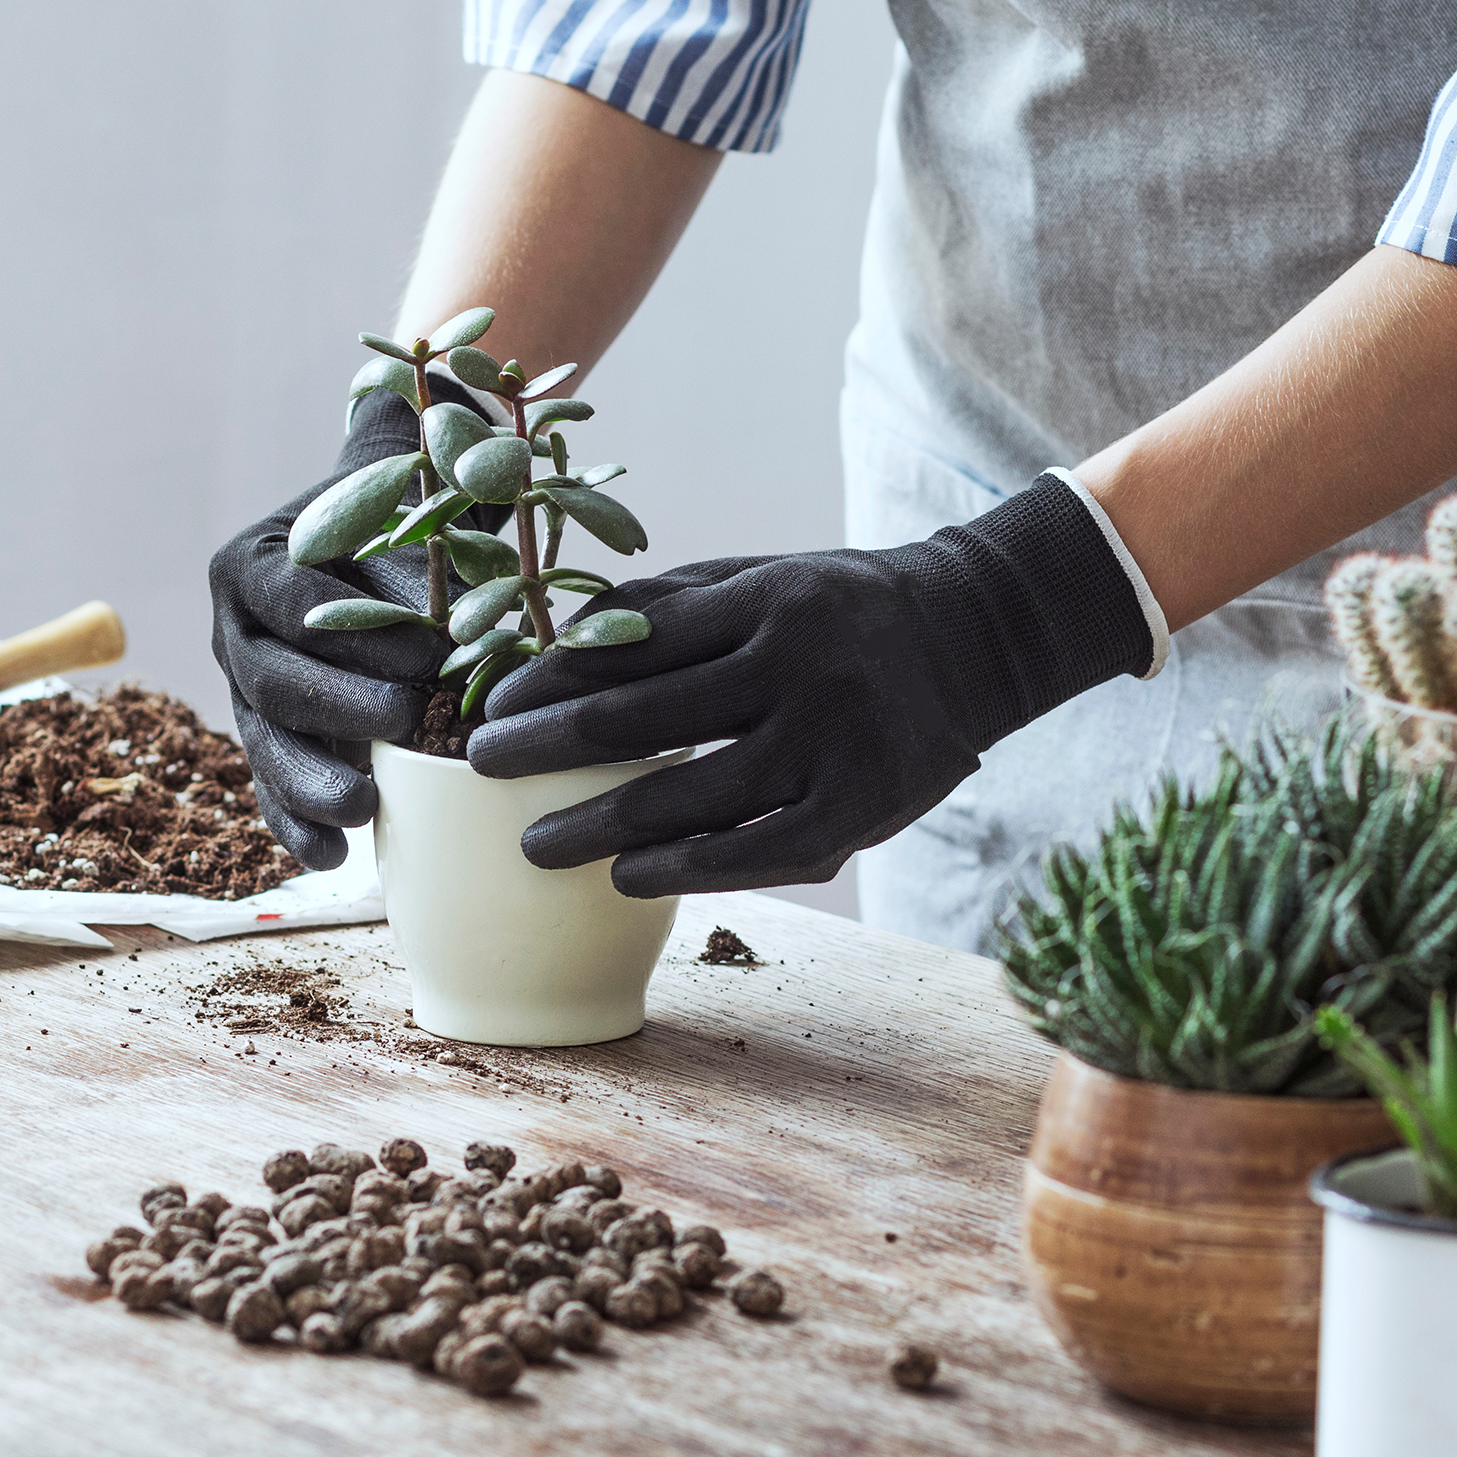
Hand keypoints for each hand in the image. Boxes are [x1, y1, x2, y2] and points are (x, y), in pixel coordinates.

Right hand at [209, 390, 449, 870]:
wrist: (374, 542)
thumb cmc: (399, 534)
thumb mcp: (407, 539)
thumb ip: (425, 589)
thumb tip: (477, 652)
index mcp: (253, 565)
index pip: (295, 602)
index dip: (360, 634)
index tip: (431, 654)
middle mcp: (234, 629)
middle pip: (273, 679)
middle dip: (338, 707)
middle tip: (404, 721)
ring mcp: (243, 689)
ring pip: (264, 743)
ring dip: (310, 782)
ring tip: (361, 809)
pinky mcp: (264, 737)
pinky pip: (268, 787)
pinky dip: (297, 825)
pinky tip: (333, 856)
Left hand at [465, 480, 1158, 894]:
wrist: (974, 636)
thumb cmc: (836, 611)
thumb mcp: (757, 579)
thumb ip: (666, 608)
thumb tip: (554, 647)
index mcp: (762, 599)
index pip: (626, 644)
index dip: (547, 680)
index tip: (490, 708)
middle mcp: (798, 666)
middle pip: (640, 720)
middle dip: (546, 749)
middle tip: (482, 771)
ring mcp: (834, 742)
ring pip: (691, 798)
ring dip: (598, 826)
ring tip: (537, 845)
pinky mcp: (864, 808)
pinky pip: (756, 853)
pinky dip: (685, 869)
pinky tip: (629, 877)